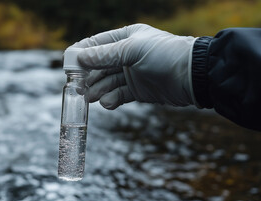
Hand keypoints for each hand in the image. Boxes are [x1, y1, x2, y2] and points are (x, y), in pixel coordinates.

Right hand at [71, 24, 196, 108]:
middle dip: (88, 76)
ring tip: (90, 98)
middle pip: (99, 66)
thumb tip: (79, 58)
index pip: (97, 43)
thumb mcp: (132, 50)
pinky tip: (108, 103)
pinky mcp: (137, 90)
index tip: (68, 65)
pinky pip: (118, 95)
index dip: (82, 54)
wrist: (193, 77)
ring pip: (107, 82)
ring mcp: (132, 73)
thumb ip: (104, 55)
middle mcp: (127, 55)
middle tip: (78, 88)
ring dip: (98, 90)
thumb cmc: (164, 55)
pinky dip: (111, 100)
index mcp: (126, 37)